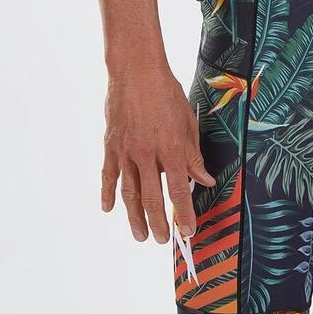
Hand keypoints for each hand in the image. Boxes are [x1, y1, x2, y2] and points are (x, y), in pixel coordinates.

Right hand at [100, 65, 215, 241]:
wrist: (136, 72)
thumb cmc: (167, 94)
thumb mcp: (188, 123)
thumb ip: (194, 156)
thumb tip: (205, 180)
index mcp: (172, 150)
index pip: (179, 191)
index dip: (184, 214)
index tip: (187, 231)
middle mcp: (148, 155)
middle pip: (153, 198)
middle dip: (159, 223)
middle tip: (163, 241)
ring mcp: (126, 152)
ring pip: (129, 193)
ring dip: (134, 217)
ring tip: (140, 236)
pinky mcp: (111, 146)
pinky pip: (108, 176)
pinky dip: (108, 194)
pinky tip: (108, 209)